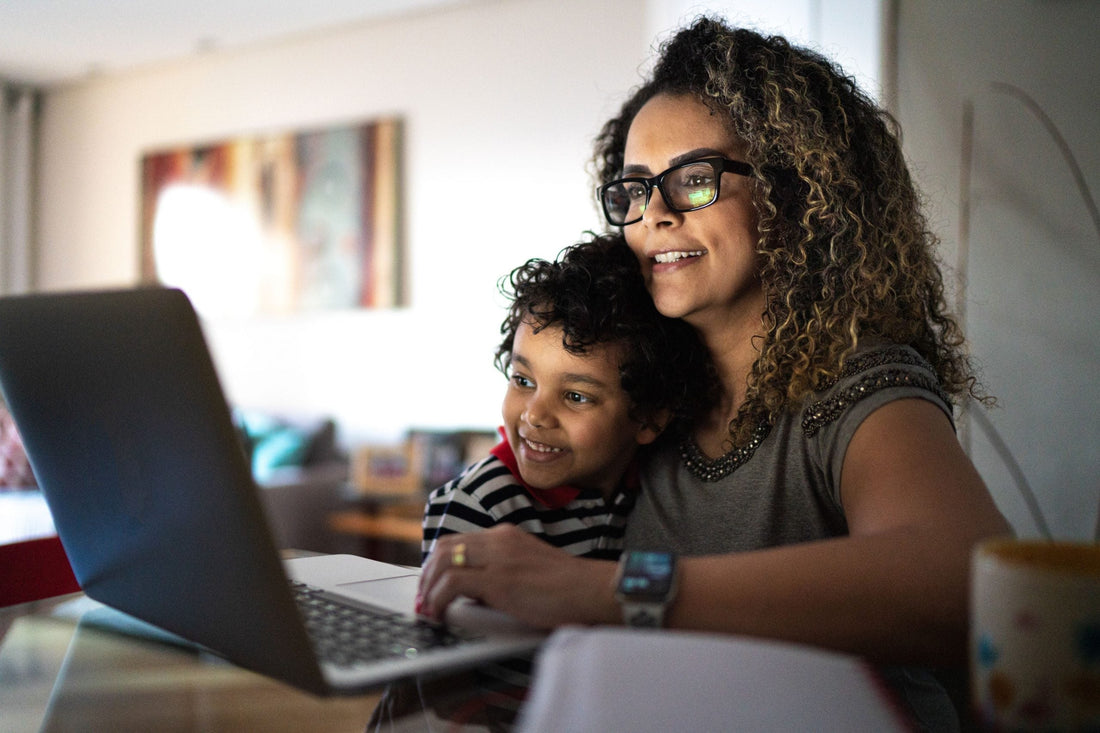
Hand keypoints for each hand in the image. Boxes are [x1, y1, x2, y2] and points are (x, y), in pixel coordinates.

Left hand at [416, 524, 618, 628]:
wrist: (592, 590)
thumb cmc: (567, 588)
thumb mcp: (528, 569)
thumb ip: (501, 572)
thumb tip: (472, 592)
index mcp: (506, 536)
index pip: (458, 540)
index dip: (438, 564)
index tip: (431, 585)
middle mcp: (499, 540)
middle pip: (444, 547)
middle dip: (427, 574)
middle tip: (423, 599)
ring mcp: (499, 558)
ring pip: (443, 561)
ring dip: (428, 588)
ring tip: (428, 609)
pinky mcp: (500, 580)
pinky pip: (452, 583)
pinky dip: (438, 599)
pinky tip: (440, 614)